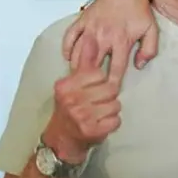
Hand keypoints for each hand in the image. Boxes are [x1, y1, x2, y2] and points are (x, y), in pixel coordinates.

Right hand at [44, 37, 121, 161]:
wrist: (61, 138)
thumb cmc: (71, 107)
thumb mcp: (73, 83)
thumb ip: (84, 61)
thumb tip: (90, 39)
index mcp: (66, 85)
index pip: (98, 74)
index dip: (101, 82)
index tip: (94, 89)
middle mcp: (71, 99)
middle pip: (111, 89)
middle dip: (109, 97)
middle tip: (98, 104)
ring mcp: (80, 116)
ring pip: (116, 105)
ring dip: (111, 111)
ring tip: (99, 114)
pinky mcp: (91, 131)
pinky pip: (116, 121)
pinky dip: (113, 124)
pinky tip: (102, 125)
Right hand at [62, 0, 157, 86]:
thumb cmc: (139, 10)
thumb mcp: (152, 30)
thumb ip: (149, 50)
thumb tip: (139, 66)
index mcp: (121, 40)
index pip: (115, 68)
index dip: (112, 83)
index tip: (110, 93)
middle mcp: (103, 36)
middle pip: (91, 64)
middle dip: (89, 80)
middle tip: (88, 91)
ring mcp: (89, 29)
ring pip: (78, 53)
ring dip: (76, 67)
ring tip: (77, 80)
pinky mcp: (81, 21)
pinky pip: (69, 37)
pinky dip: (66, 49)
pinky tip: (67, 58)